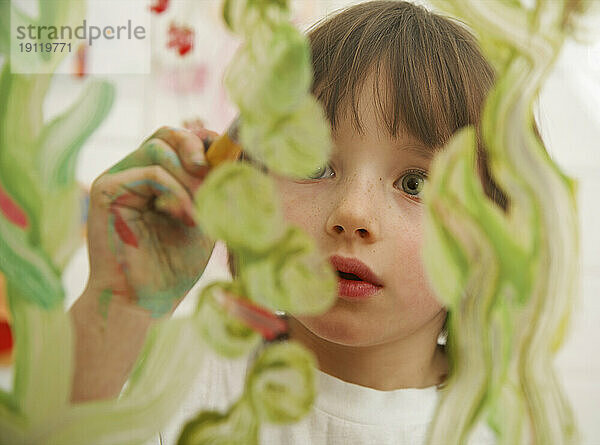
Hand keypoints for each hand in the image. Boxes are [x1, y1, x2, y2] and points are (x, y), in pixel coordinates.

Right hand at [85, 125, 218, 316]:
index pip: (179, 141)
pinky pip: (150, 173)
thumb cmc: (172, 268)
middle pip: (166, 134)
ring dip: (189, 177)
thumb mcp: (204, 221)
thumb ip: (212, 191)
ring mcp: (118, 179)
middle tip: (215, 176)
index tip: (230, 159)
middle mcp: (133, 173)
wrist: (142, 303)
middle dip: (198, 149)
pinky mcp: (106, 190)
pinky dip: (177, 193)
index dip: (206, 142)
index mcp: (155, 178)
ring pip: (158, 148)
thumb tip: (234, 158)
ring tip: (201, 210)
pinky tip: (187, 218)